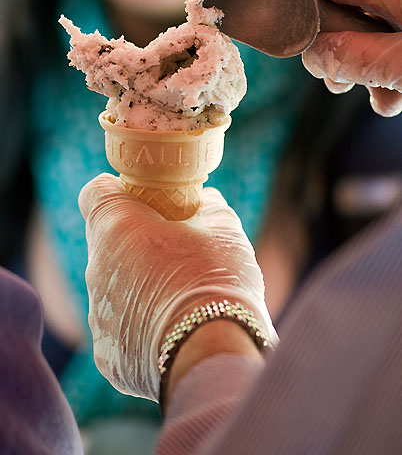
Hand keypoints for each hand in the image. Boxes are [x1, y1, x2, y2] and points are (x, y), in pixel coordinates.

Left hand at [79, 174, 276, 401]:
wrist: (214, 353)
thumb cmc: (216, 279)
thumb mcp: (224, 227)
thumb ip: (207, 205)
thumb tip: (203, 202)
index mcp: (117, 227)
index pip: (95, 193)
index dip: (118, 193)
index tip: (143, 202)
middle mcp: (96, 268)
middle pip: (107, 243)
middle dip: (135, 242)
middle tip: (174, 250)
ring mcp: (98, 315)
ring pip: (113, 287)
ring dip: (137, 285)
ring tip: (179, 298)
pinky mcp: (107, 355)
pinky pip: (120, 329)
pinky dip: (140, 326)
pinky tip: (171, 331)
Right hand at [293, 0, 401, 115]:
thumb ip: (355, 59)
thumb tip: (315, 56)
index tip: (267, 9)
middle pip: (345, 10)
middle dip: (328, 46)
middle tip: (326, 74)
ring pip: (369, 35)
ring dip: (359, 68)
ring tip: (368, 92)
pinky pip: (393, 50)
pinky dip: (386, 75)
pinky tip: (391, 98)